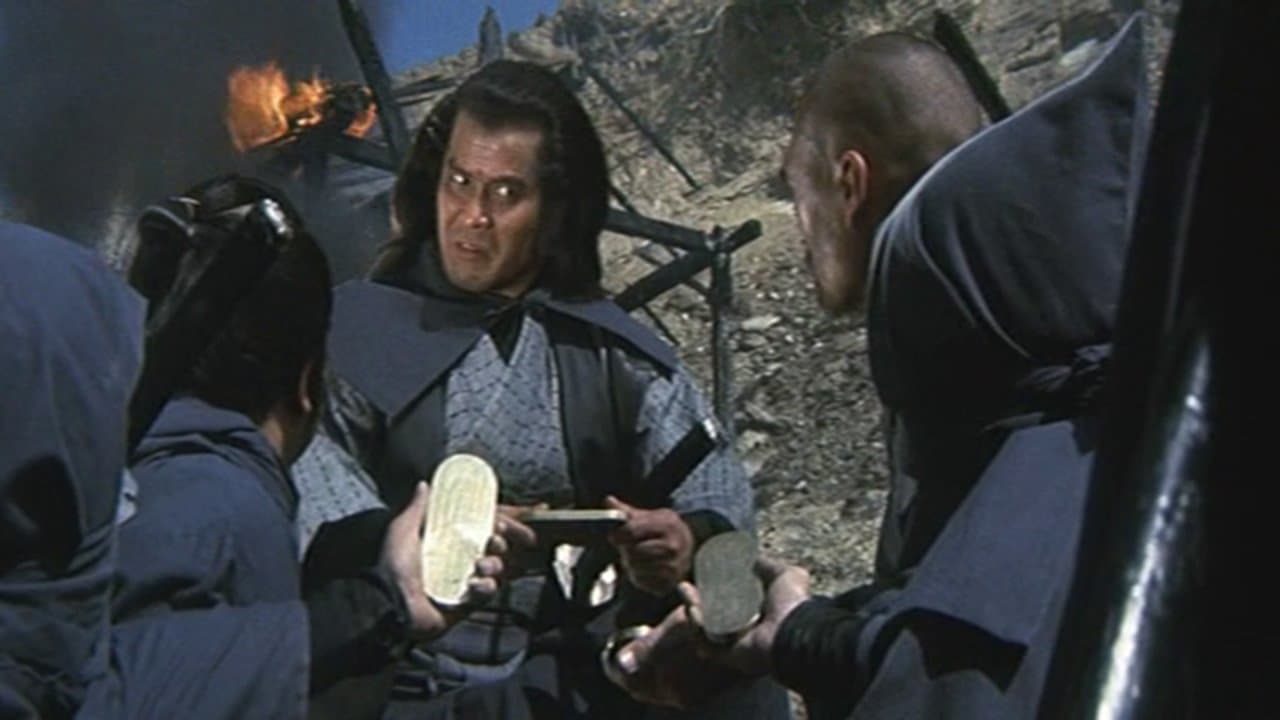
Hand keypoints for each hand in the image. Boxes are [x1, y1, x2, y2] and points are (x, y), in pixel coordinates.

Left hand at [380, 483, 536, 639]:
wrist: (386, 602)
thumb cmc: (392, 568)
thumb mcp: (402, 531)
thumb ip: (416, 509)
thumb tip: (424, 485)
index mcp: (450, 538)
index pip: (484, 525)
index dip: (504, 520)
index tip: (511, 517)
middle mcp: (462, 557)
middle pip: (498, 545)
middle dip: (505, 539)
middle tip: (495, 537)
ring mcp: (467, 579)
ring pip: (498, 566)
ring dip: (495, 562)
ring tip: (481, 563)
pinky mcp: (468, 601)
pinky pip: (489, 590)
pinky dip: (486, 585)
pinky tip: (475, 583)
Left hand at [604, 496, 693, 595]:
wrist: (686, 545)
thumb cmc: (661, 530)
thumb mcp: (647, 516)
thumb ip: (626, 511)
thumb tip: (608, 501)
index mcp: (667, 524)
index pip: (631, 531)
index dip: (618, 535)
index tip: (614, 537)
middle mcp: (673, 545)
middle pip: (633, 552)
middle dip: (626, 551)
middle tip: (628, 549)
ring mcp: (674, 565)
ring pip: (636, 568)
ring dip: (631, 565)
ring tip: (637, 558)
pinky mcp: (671, 582)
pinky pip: (643, 582)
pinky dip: (639, 577)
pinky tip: (644, 569)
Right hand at [606, 556, 810, 707]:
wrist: (795, 632)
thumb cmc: (793, 602)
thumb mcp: (784, 574)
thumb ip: (766, 565)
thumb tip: (749, 555)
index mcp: (760, 611)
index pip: (731, 599)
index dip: (715, 588)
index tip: (702, 575)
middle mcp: (748, 628)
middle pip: (714, 613)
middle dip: (696, 599)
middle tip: (684, 586)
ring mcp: (738, 644)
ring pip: (708, 627)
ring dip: (694, 609)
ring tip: (685, 592)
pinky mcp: (730, 657)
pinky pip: (708, 643)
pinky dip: (698, 627)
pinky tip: (692, 609)